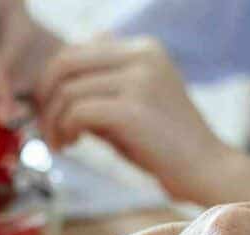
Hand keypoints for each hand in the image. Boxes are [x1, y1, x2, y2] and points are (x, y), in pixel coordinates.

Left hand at [35, 36, 230, 202]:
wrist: (205, 170)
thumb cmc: (164, 146)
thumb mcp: (130, 106)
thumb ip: (98, 91)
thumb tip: (49, 90)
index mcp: (143, 48)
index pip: (77, 50)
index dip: (53, 81)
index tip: (52, 113)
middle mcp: (142, 55)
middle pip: (65, 62)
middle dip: (44, 97)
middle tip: (46, 128)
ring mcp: (139, 80)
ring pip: (68, 90)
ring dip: (53, 121)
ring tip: (61, 144)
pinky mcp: (133, 109)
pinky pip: (78, 112)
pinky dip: (65, 130)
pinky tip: (72, 146)